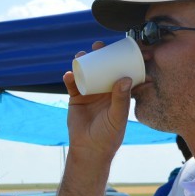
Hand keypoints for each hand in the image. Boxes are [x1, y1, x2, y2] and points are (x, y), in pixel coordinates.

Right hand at [63, 41, 131, 162]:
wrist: (89, 149)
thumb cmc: (109, 135)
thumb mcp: (117, 117)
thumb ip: (121, 99)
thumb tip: (125, 78)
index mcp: (118, 93)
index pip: (121, 73)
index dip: (120, 60)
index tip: (120, 48)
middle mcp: (105, 90)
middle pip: (103, 68)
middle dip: (100, 55)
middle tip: (99, 45)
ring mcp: (90, 93)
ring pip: (87, 73)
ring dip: (83, 62)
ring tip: (82, 55)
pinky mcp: (76, 98)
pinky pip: (72, 84)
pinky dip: (70, 78)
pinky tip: (69, 73)